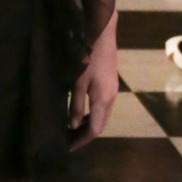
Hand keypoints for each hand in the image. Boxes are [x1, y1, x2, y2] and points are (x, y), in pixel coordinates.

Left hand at [68, 15, 118, 149]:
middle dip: (85, 135)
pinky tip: (81, 113)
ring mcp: (113, 90)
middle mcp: (111, 98)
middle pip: (100, 124)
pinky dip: (92, 114)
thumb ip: (75, 105)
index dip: (82, 140)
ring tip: (72, 130)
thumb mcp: (77, 82)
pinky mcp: (110, 83)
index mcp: (103, 100)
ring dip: (89, 124)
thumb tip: (72, 126)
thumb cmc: (86, 57)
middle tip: (68, 141)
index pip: (95, 129)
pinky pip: (102, 106)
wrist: (102, 33)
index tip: (68, 147)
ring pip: (102, 115)